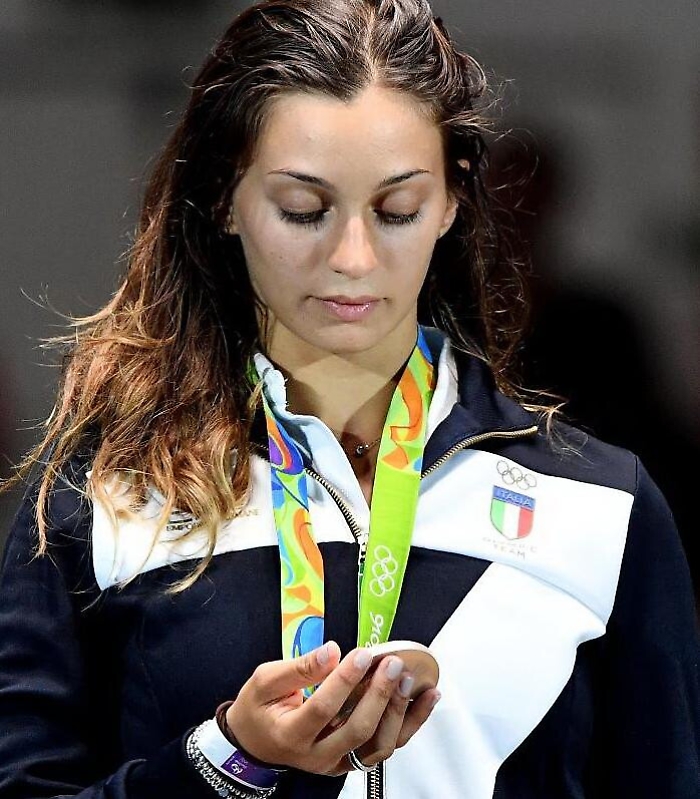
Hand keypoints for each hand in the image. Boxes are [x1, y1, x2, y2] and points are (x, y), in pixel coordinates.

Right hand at [225, 641, 440, 775]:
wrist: (255, 743)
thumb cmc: (259, 709)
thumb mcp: (263, 681)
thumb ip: (298, 668)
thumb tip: (330, 652)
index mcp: (290, 734)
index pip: (324, 708)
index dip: (345, 680)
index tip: (363, 654)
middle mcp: (316, 755)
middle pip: (356, 730)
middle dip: (379, 695)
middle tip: (391, 664)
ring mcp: (337, 763)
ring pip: (377, 745)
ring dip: (398, 711)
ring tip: (407, 679)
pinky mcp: (352, 760)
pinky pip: (386, 746)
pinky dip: (411, 722)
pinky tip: (427, 699)